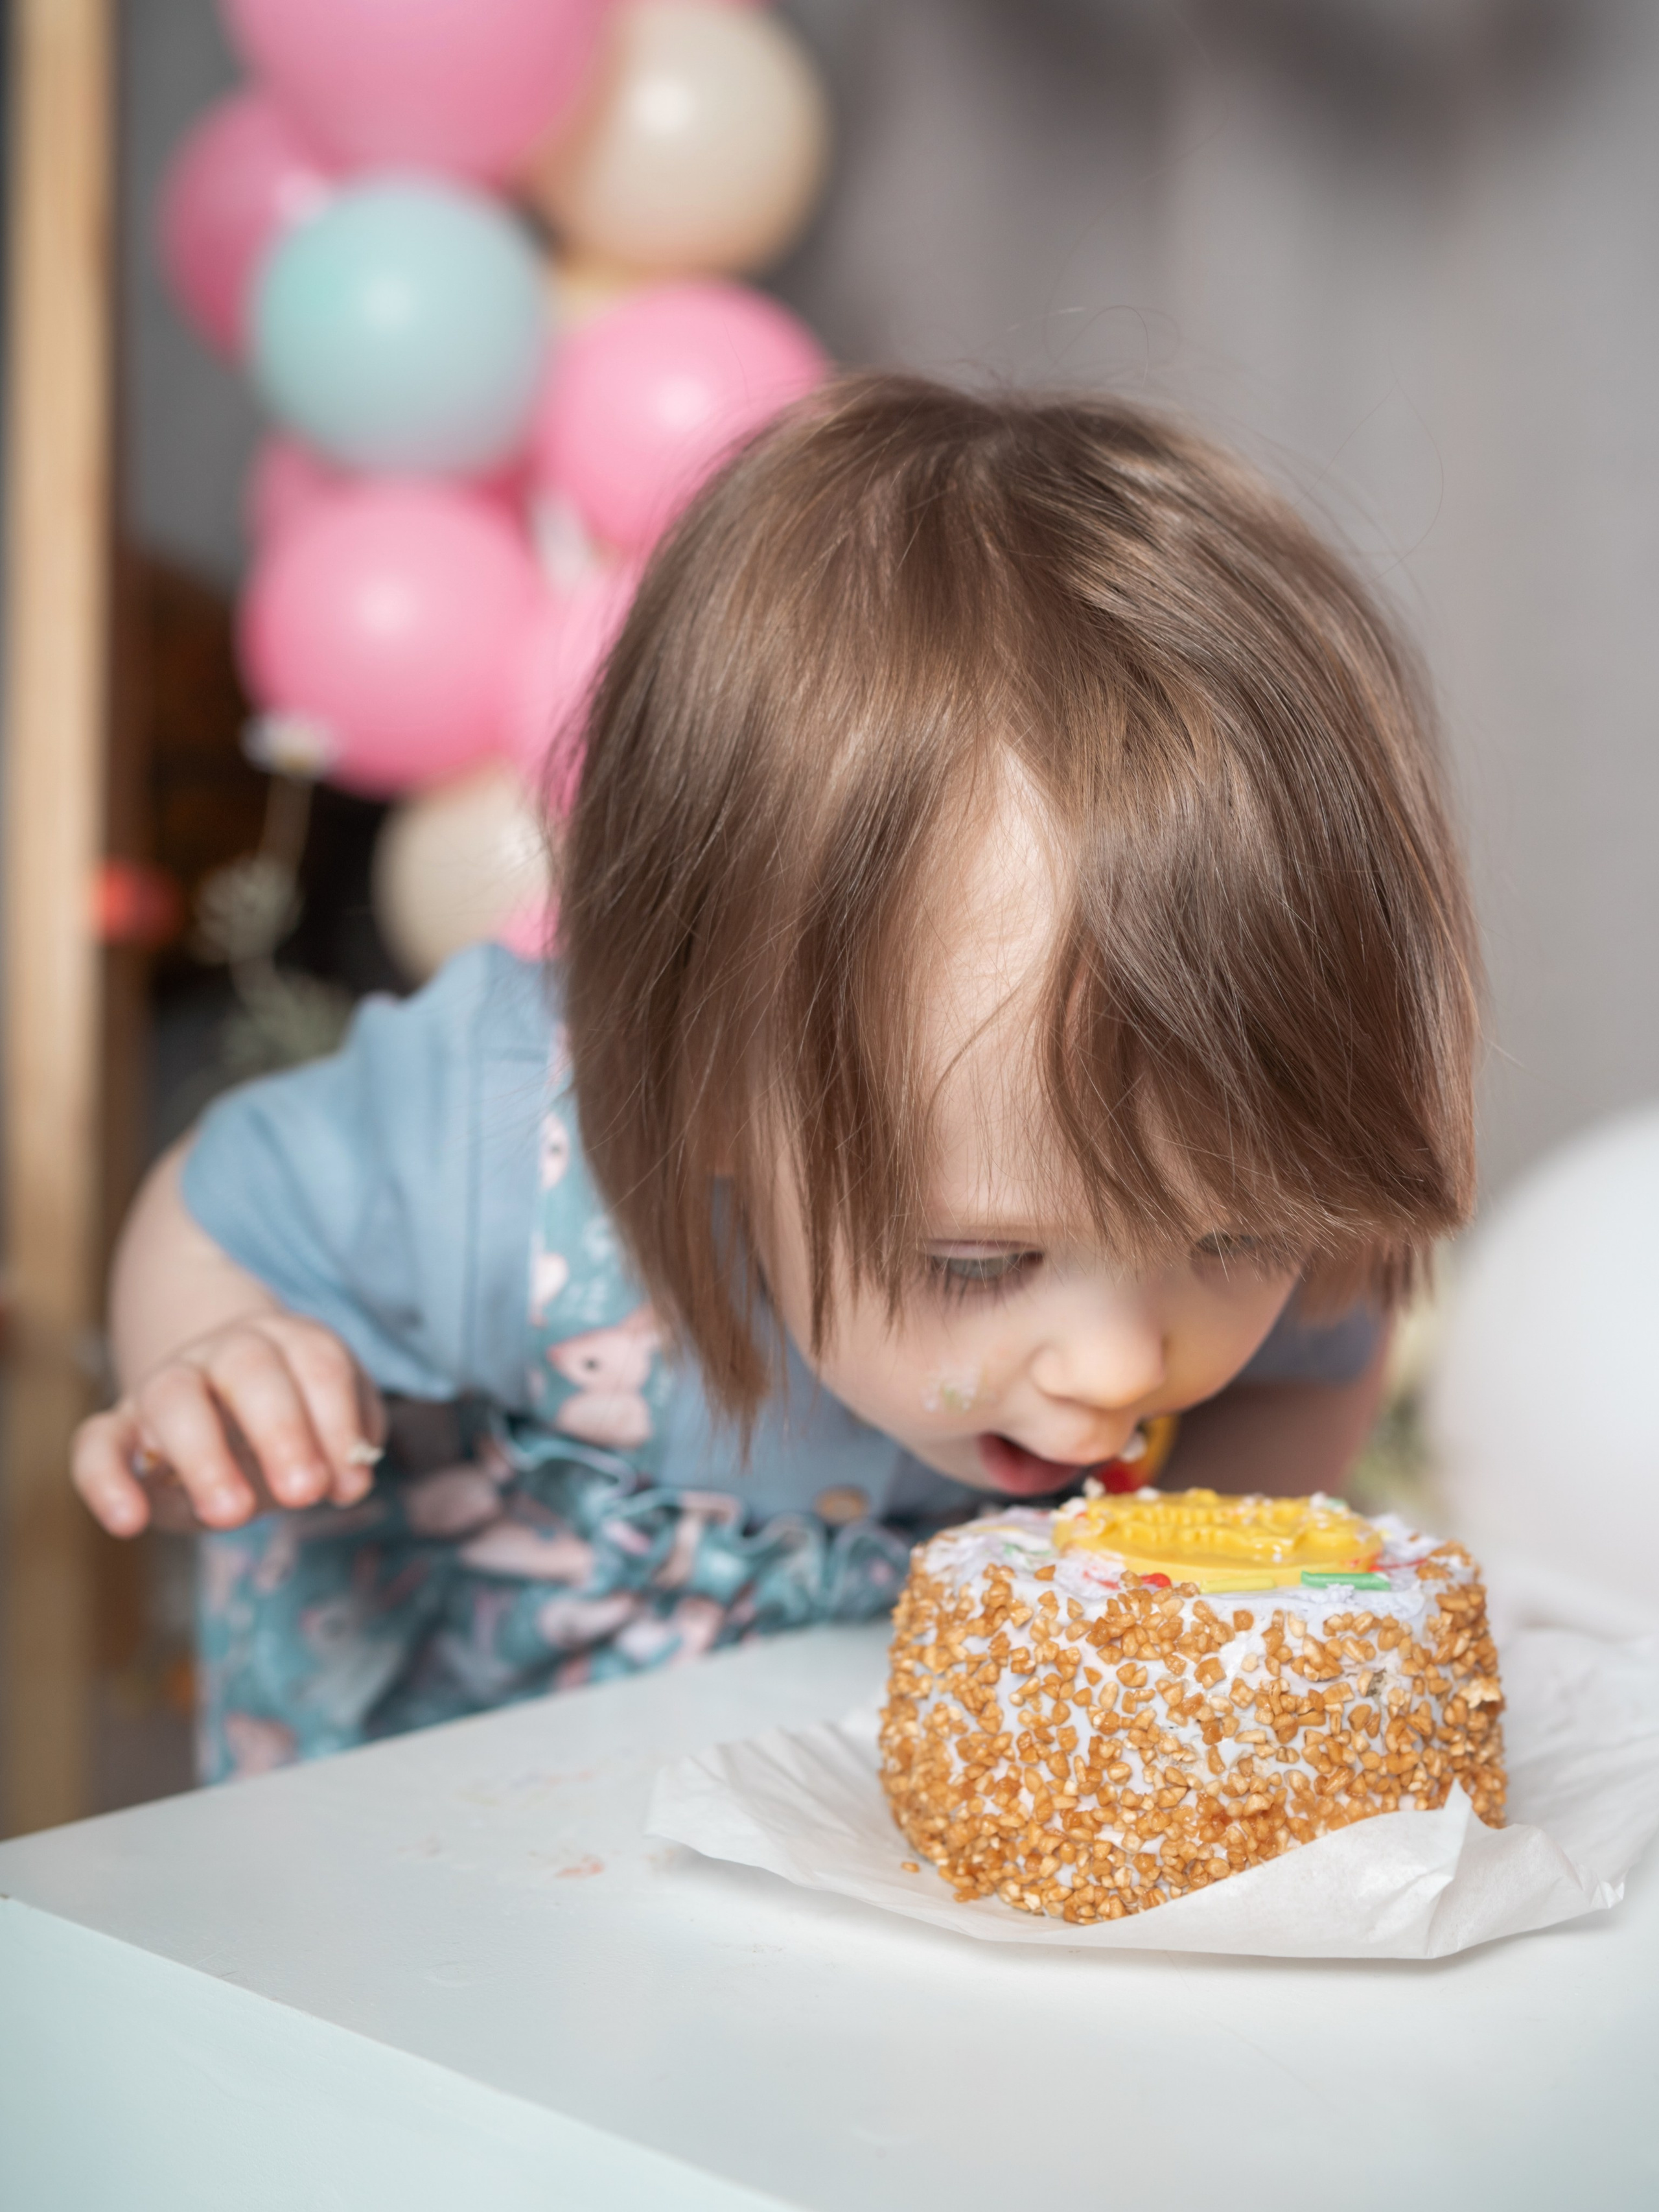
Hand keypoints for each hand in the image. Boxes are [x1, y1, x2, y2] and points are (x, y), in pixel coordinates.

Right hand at [71, 1313, 385, 1536]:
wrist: (220, 1407)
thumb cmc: (289, 1425)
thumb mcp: (327, 1430)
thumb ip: (344, 1450)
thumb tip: (347, 1482)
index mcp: (288, 1342)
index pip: (318, 1363)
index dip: (338, 1423)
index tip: (350, 1487)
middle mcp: (224, 1352)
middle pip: (249, 1368)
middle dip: (280, 1429)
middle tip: (304, 1493)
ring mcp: (166, 1384)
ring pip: (172, 1397)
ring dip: (204, 1456)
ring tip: (231, 1516)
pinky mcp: (118, 1427)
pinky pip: (96, 1441)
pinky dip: (105, 1479)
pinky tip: (129, 1522)